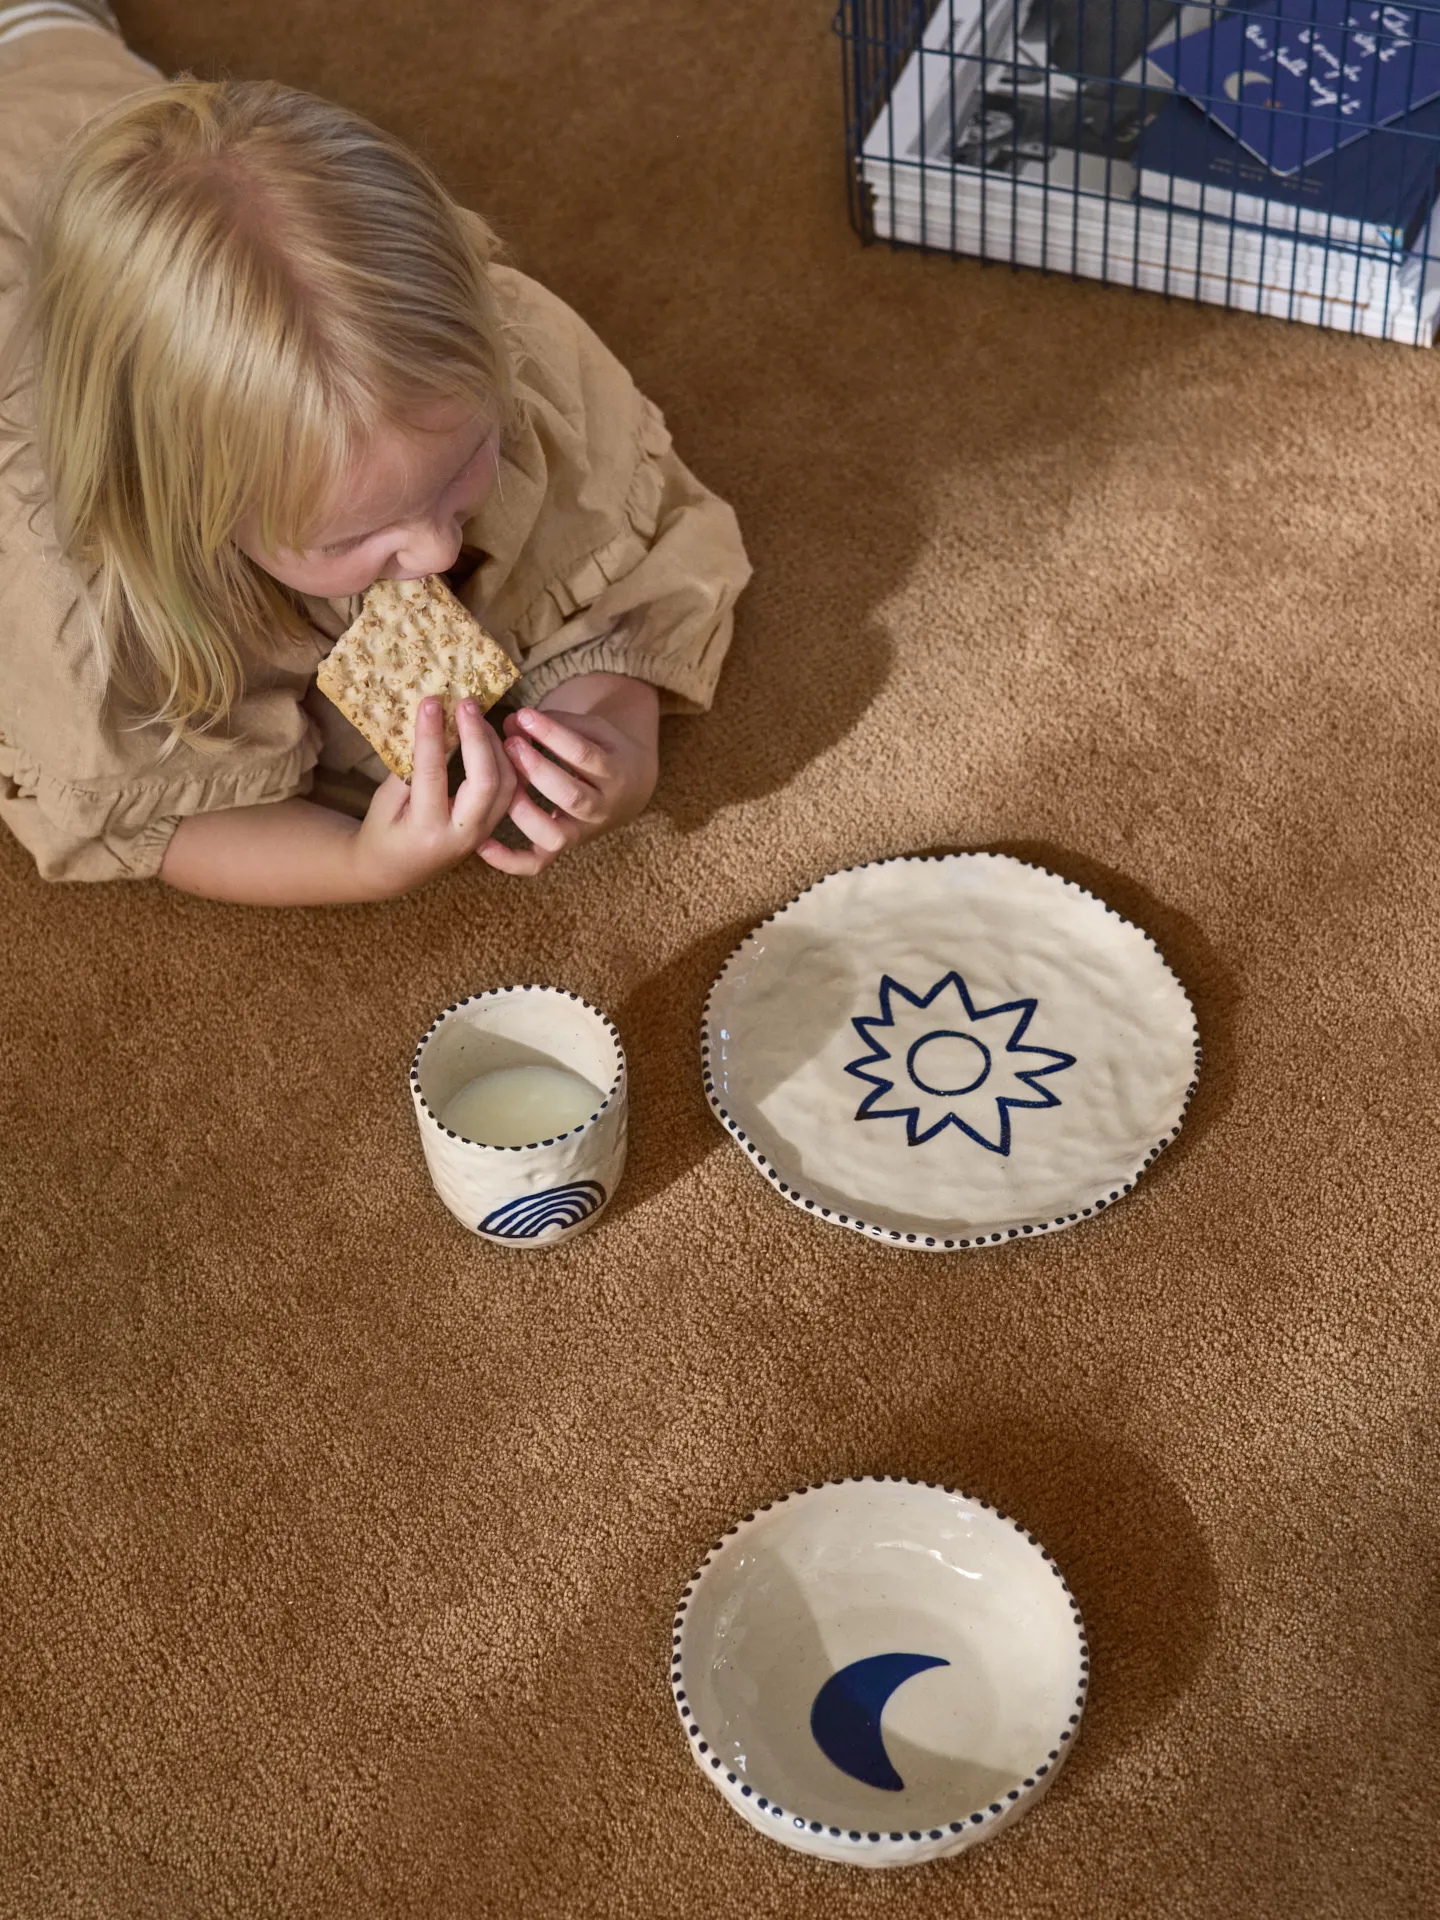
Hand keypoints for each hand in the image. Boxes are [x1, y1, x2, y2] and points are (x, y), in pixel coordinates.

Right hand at [351, 695, 516, 897]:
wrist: (395, 872)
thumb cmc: (384, 832)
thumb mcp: (385, 802)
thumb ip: (407, 768)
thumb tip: (429, 722)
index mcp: (427, 830)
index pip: (434, 774)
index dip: (433, 735)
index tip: (431, 702)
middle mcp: (462, 835)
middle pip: (486, 781)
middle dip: (478, 737)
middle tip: (466, 703)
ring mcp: (483, 833)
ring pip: (506, 784)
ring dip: (496, 745)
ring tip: (476, 715)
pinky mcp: (493, 826)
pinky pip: (510, 789)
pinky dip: (506, 759)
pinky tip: (492, 735)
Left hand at [482, 674, 659, 875]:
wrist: (630, 789)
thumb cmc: (603, 751)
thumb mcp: (593, 730)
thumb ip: (557, 724)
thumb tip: (513, 721)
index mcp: (615, 774)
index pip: (584, 755)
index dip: (552, 735)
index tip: (524, 716)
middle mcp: (601, 809)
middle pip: (570, 796)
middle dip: (536, 769)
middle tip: (509, 744)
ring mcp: (581, 833)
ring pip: (554, 835)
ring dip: (523, 810)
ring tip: (500, 783)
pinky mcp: (561, 848)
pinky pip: (535, 863)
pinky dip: (508, 860)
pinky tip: (482, 843)